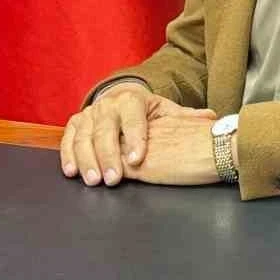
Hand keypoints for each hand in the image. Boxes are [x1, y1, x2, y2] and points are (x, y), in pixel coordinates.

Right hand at [60, 85, 213, 186]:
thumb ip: (185, 118)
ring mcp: (90, 113)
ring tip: (94, 180)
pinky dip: (68, 155)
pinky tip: (73, 171)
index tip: (138, 159)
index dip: (135, 138)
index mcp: (132, 99)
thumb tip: (212, 119)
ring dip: (87, 159)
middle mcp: (108, 103)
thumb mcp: (166, 114)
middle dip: (108, 155)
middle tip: (113, 178)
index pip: (133, 117)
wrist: (123, 101)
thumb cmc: (147, 114)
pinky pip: (68, 139)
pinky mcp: (76, 123)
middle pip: (105, 129)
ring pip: (84, 136)